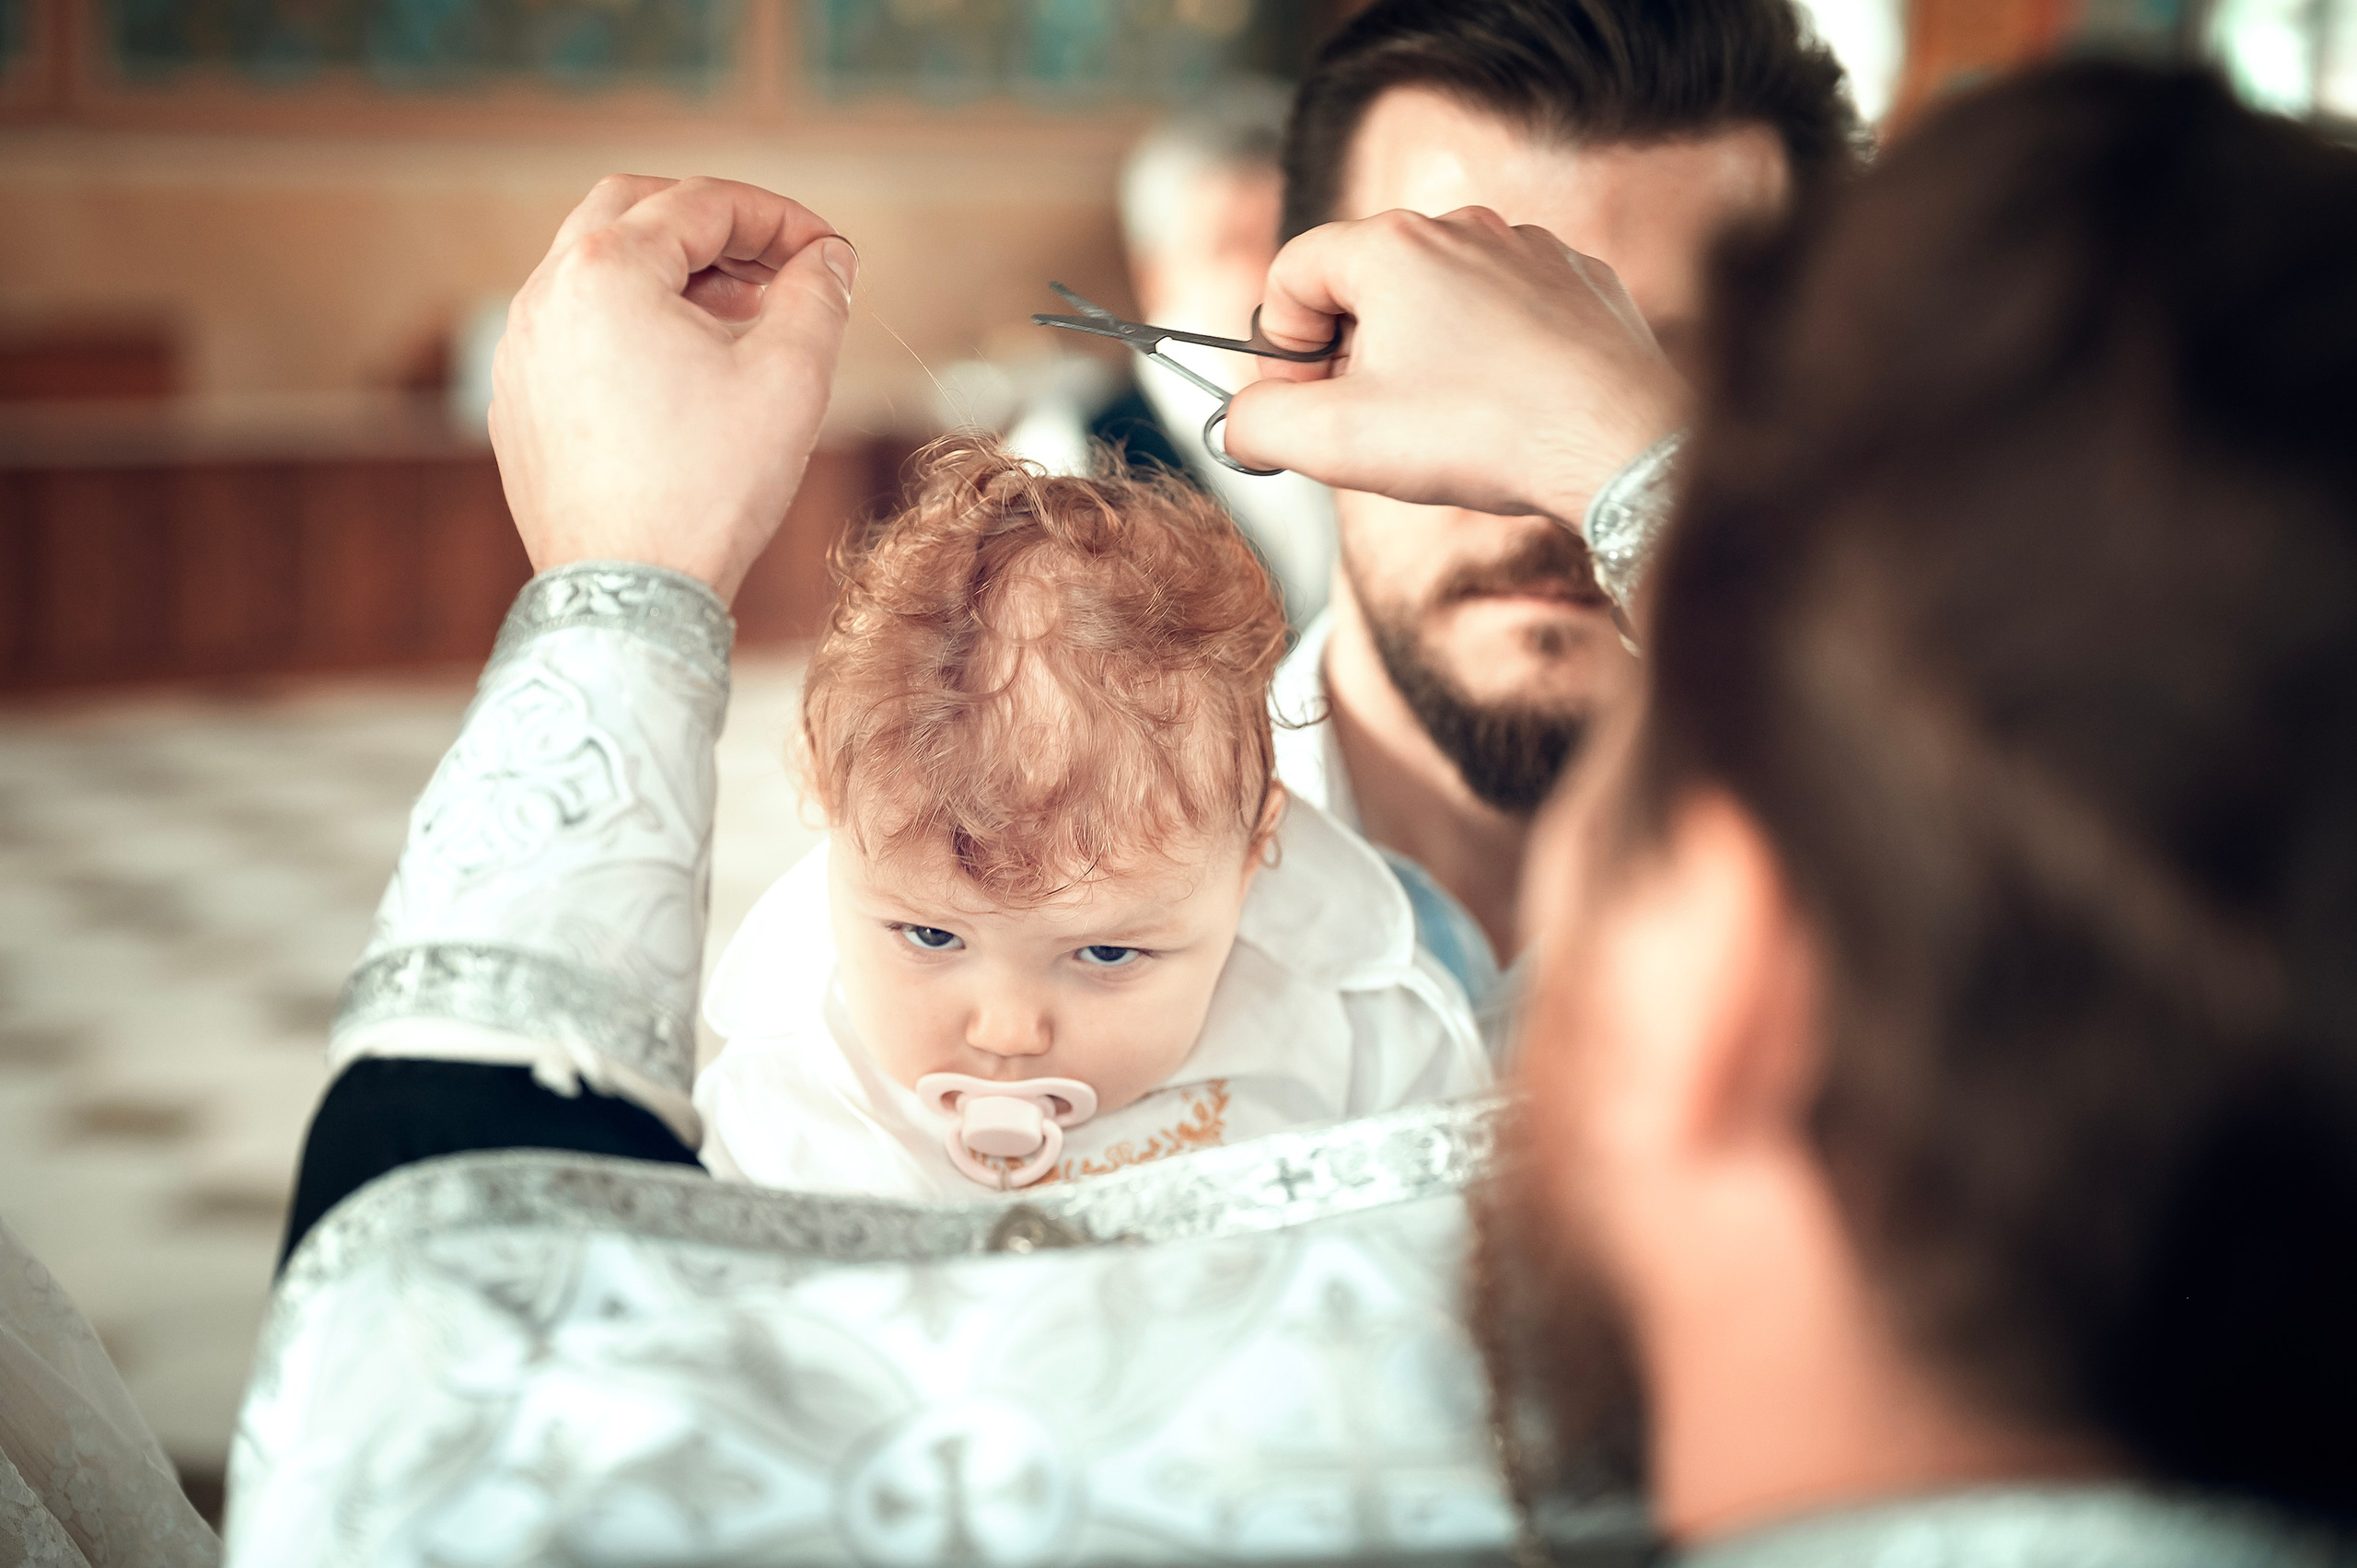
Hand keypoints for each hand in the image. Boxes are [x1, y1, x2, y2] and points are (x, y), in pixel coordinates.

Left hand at [489, 175, 856, 602]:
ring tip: (739, 318)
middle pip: (634, 210)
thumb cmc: (708, 488)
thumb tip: (830, 259)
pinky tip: (684, 371)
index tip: (830, 254)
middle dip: (713, 226)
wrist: (630, 593)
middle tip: (776, 265)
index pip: (704, 203)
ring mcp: (522, 350)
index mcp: (605, 269)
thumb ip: (819, 295)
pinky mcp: (518, 402)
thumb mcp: (791, 377)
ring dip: (671, 274)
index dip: (781, 219)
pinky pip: (576, 330)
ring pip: (598, 269)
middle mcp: (547, 295)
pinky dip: (631, 323)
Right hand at [1223, 207, 1686, 526]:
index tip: (1304, 407)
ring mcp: (1529, 249)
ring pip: (1437, 298)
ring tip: (1443, 424)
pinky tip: (1504, 407)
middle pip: (1364, 285)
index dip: (1282, 348)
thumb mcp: (1334, 443)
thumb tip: (1239, 423)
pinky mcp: (1579, 283)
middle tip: (1370, 427)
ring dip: (1419, 356)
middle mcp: (1462, 227)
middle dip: (1350, 357)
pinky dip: (1488, 355)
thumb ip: (1257, 425)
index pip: (1293, 274)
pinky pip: (1504, 311)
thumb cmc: (1480, 436)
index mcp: (1391, 246)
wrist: (1620, 445)